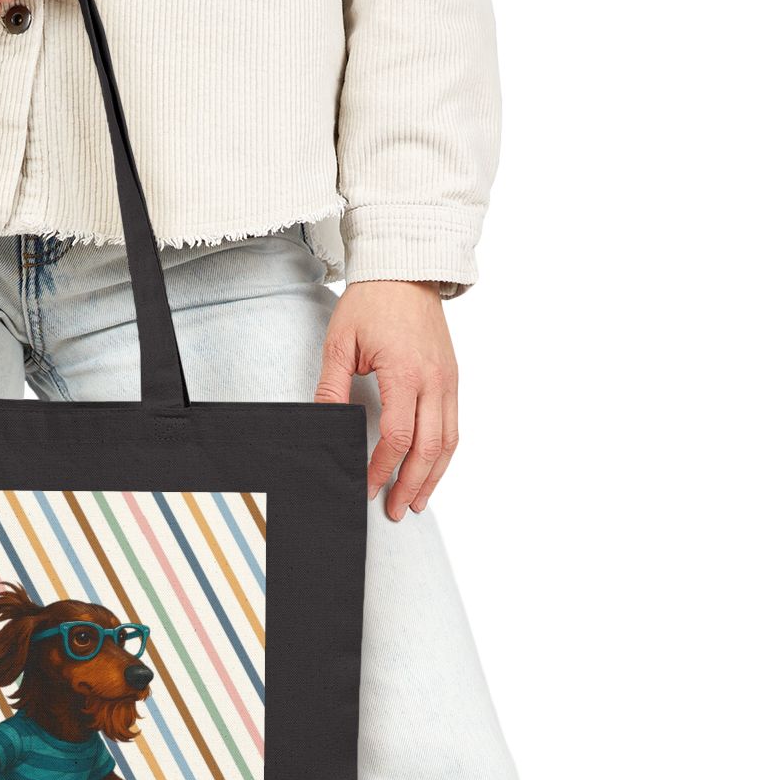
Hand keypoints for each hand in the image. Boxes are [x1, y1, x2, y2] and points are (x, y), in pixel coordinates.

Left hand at [314, 282, 459, 520]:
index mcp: (404, 372)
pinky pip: (453, 426)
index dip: (382, 468)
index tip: (367, 487)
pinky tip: (431, 471)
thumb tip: (324, 424)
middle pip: (428, 449)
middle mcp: (434, 381)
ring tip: (417, 501)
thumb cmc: (372, 302)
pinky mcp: (452, 378)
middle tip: (396, 509)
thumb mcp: (340, 342)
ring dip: (433, 477)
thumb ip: (332, 387)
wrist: (405, 270)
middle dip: (411, 484)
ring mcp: (448, 380)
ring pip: (447, 442)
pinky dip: (443, 454)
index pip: (397, 436)